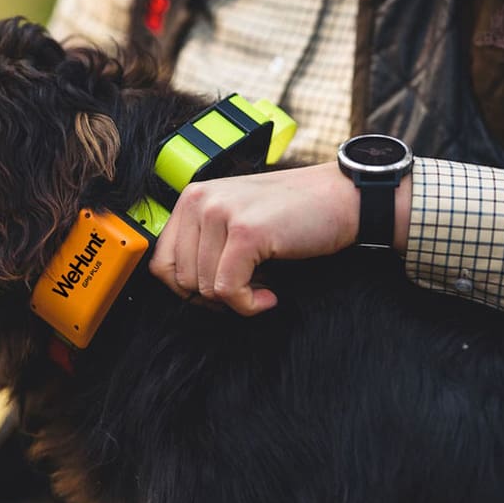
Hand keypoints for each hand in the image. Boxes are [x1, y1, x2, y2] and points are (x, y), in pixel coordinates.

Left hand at [150, 162, 388, 314]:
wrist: (342, 198)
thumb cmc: (292, 215)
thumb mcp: (235, 219)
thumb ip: (204, 243)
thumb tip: (181, 289)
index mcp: (192, 198)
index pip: (161, 263)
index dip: (188, 290)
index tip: (220, 292)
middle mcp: (200, 201)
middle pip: (181, 280)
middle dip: (214, 298)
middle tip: (247, 290)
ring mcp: (221, 213)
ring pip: (205, 288)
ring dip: (237, 300)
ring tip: (263, 286)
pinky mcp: (246, 232)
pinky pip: (229, 291)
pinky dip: (249, 304)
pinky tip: (270, 295)